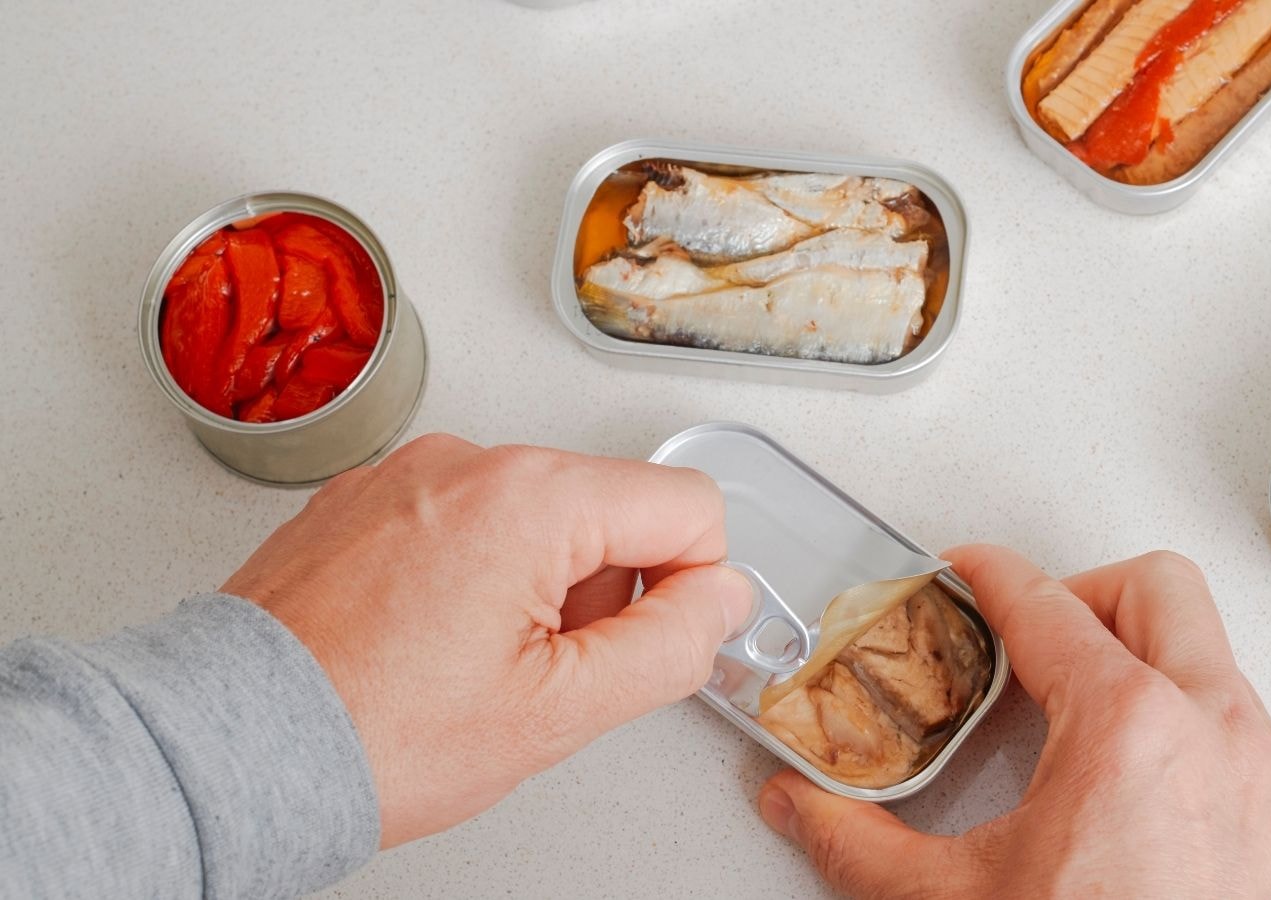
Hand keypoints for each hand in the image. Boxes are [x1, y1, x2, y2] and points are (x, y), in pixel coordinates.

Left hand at [222, 433, 752, 846]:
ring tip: (469, 661)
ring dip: (536, 587)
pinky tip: (428, 640)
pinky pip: (467, 520)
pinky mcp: (368, 497)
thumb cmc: (370, 732)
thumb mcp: (559, 711)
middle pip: (611, 510)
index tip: (637, 644)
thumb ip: (672, 644)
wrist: (234, 748)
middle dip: (601, 592)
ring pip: (539, 517)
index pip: (689, 505)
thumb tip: (722, 599)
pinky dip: (472, 577)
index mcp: (530, 497)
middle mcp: (468, 460)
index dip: (690, 586)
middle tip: (538, 670)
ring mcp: (410, 473)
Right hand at [756, 547, 1270, 898]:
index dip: (990, 573)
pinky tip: (1145, 799)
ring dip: (1146, 667)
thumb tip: (797, 808)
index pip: (1045, 603)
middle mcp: (1217, 732)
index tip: (967, 570)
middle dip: (1086, 595)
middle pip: (1156, 588)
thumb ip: (859, 844)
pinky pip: (1251, 738)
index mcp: (1126, 727)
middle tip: (1037, 639)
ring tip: (1085, 727)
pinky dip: (1194, 738)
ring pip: (1213, 660)